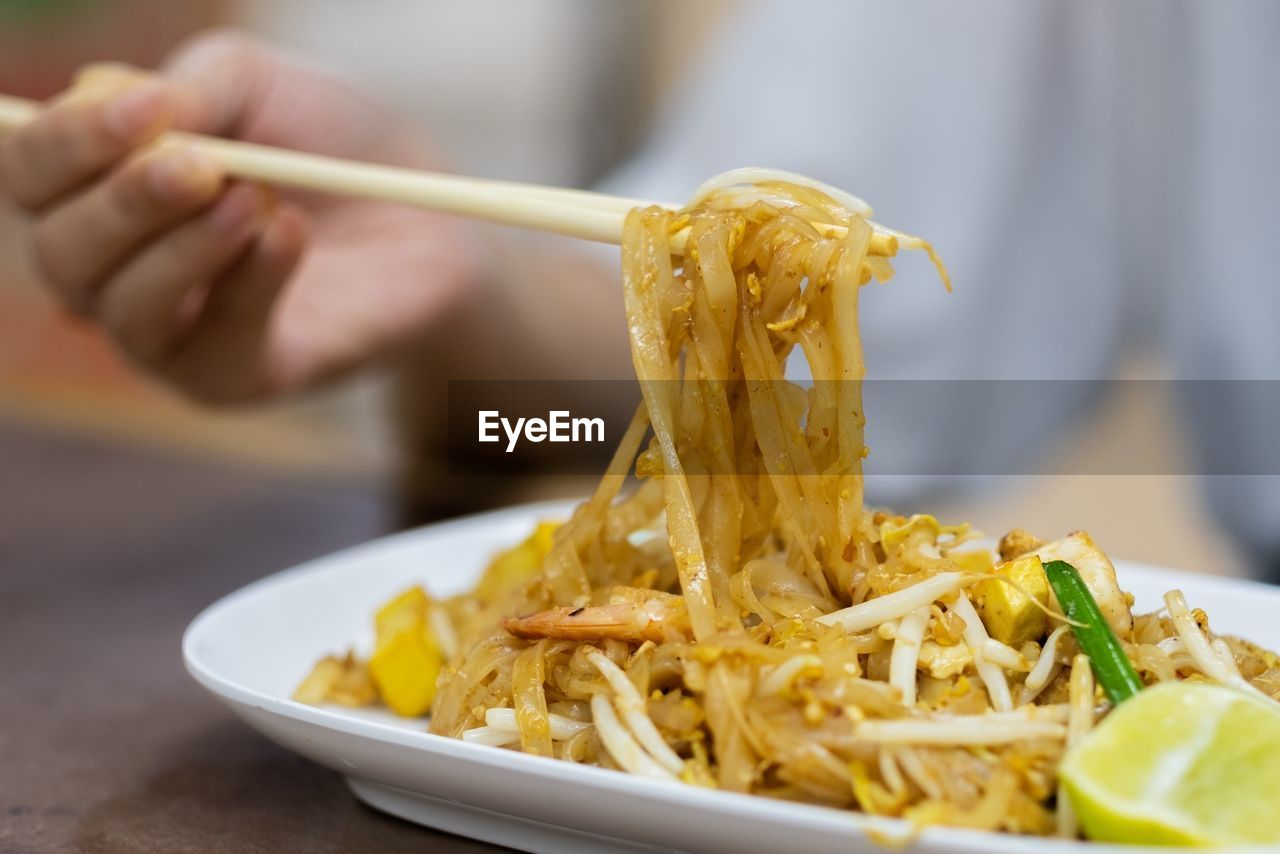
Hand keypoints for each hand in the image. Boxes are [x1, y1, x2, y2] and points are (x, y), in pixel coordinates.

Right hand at [0, 30, 480, 402]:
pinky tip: (288, 234)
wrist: (427, 216)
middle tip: (201, 166)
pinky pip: (213, 343)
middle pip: (61, 252)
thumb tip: (112, 98)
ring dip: (186, 248)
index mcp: (100, 190)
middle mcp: (116, 271)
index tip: (148, 106)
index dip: (68, 141)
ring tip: (257, 199)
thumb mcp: (258, 86)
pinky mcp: (235, 378)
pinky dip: (248, 283)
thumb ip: (189, 87)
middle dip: (123, 203)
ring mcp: (171, 335)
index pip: (32, 175)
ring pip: (124, 309)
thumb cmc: (329, 146)